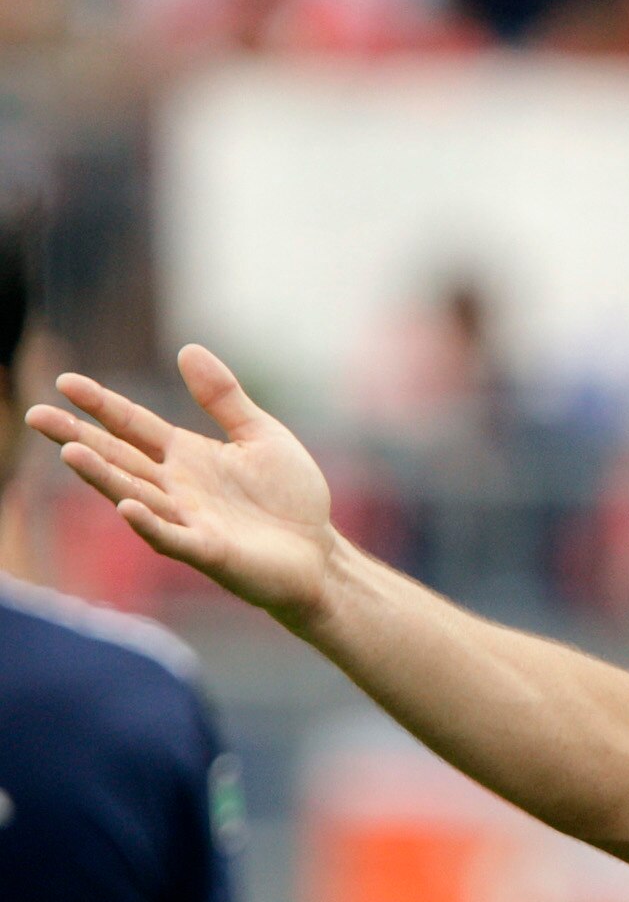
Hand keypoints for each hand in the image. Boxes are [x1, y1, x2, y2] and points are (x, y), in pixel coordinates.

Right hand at [27, 346, 339, 623]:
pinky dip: (150, 524)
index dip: (100, 404)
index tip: (65, 382)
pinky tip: (128, 507)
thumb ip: (224, 398)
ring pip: (135, 495)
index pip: (132, 425)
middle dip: (78, 438)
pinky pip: (173, 538)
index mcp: (185, 456)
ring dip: (103, 477)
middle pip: (118, 458)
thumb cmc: (290, 498)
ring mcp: (188, 520)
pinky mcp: (210, 551)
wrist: (320, 553)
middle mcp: (176, 487)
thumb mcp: (261, 436)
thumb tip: (187, 348)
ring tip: (69, 454)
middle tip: (36, 416)